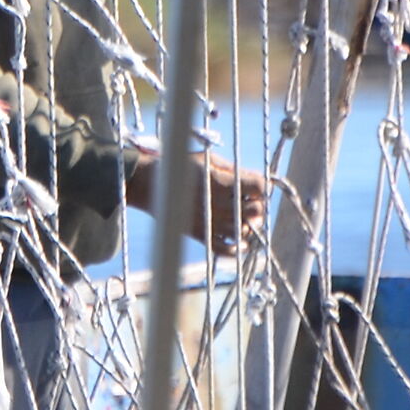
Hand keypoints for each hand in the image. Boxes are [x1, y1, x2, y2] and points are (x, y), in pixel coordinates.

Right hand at [125, 149, 269, 254]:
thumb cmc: (180, 167)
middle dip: (257, 206)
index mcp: (221, 180)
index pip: (259, 187)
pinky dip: (236, 248)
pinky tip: (238, 240)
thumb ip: (233, 170)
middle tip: (250, 203)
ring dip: (247, 225)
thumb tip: (258, 180)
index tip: (256, 186)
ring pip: (244, 231)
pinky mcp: (200, 235)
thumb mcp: (207, 160)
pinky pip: (226, 249)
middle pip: (256, 210)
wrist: (148, 184)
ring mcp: (210, 221)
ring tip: (241, 219)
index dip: (262, 186)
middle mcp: (218, 203)